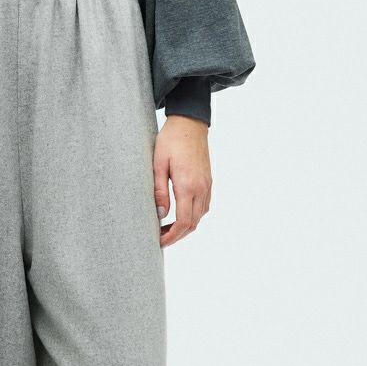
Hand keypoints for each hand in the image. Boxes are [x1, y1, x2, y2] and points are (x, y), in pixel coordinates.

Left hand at [153, 115, 211, 247]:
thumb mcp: (158, 164)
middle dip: (177, 235)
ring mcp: (207, 185)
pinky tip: (179, 214)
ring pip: (200, 217)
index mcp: (188, 185)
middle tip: (159, 237)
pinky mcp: (208, 181)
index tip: (159, 242)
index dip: (172, 237)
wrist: (190, 123)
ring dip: (185, 227)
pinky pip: (203, 206)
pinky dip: (192, 216)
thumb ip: (159, 191)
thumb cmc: (170, 141)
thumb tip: (161, 214)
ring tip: (166, 228)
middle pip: (193, 224)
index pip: (183, 222)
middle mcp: (201, 188)